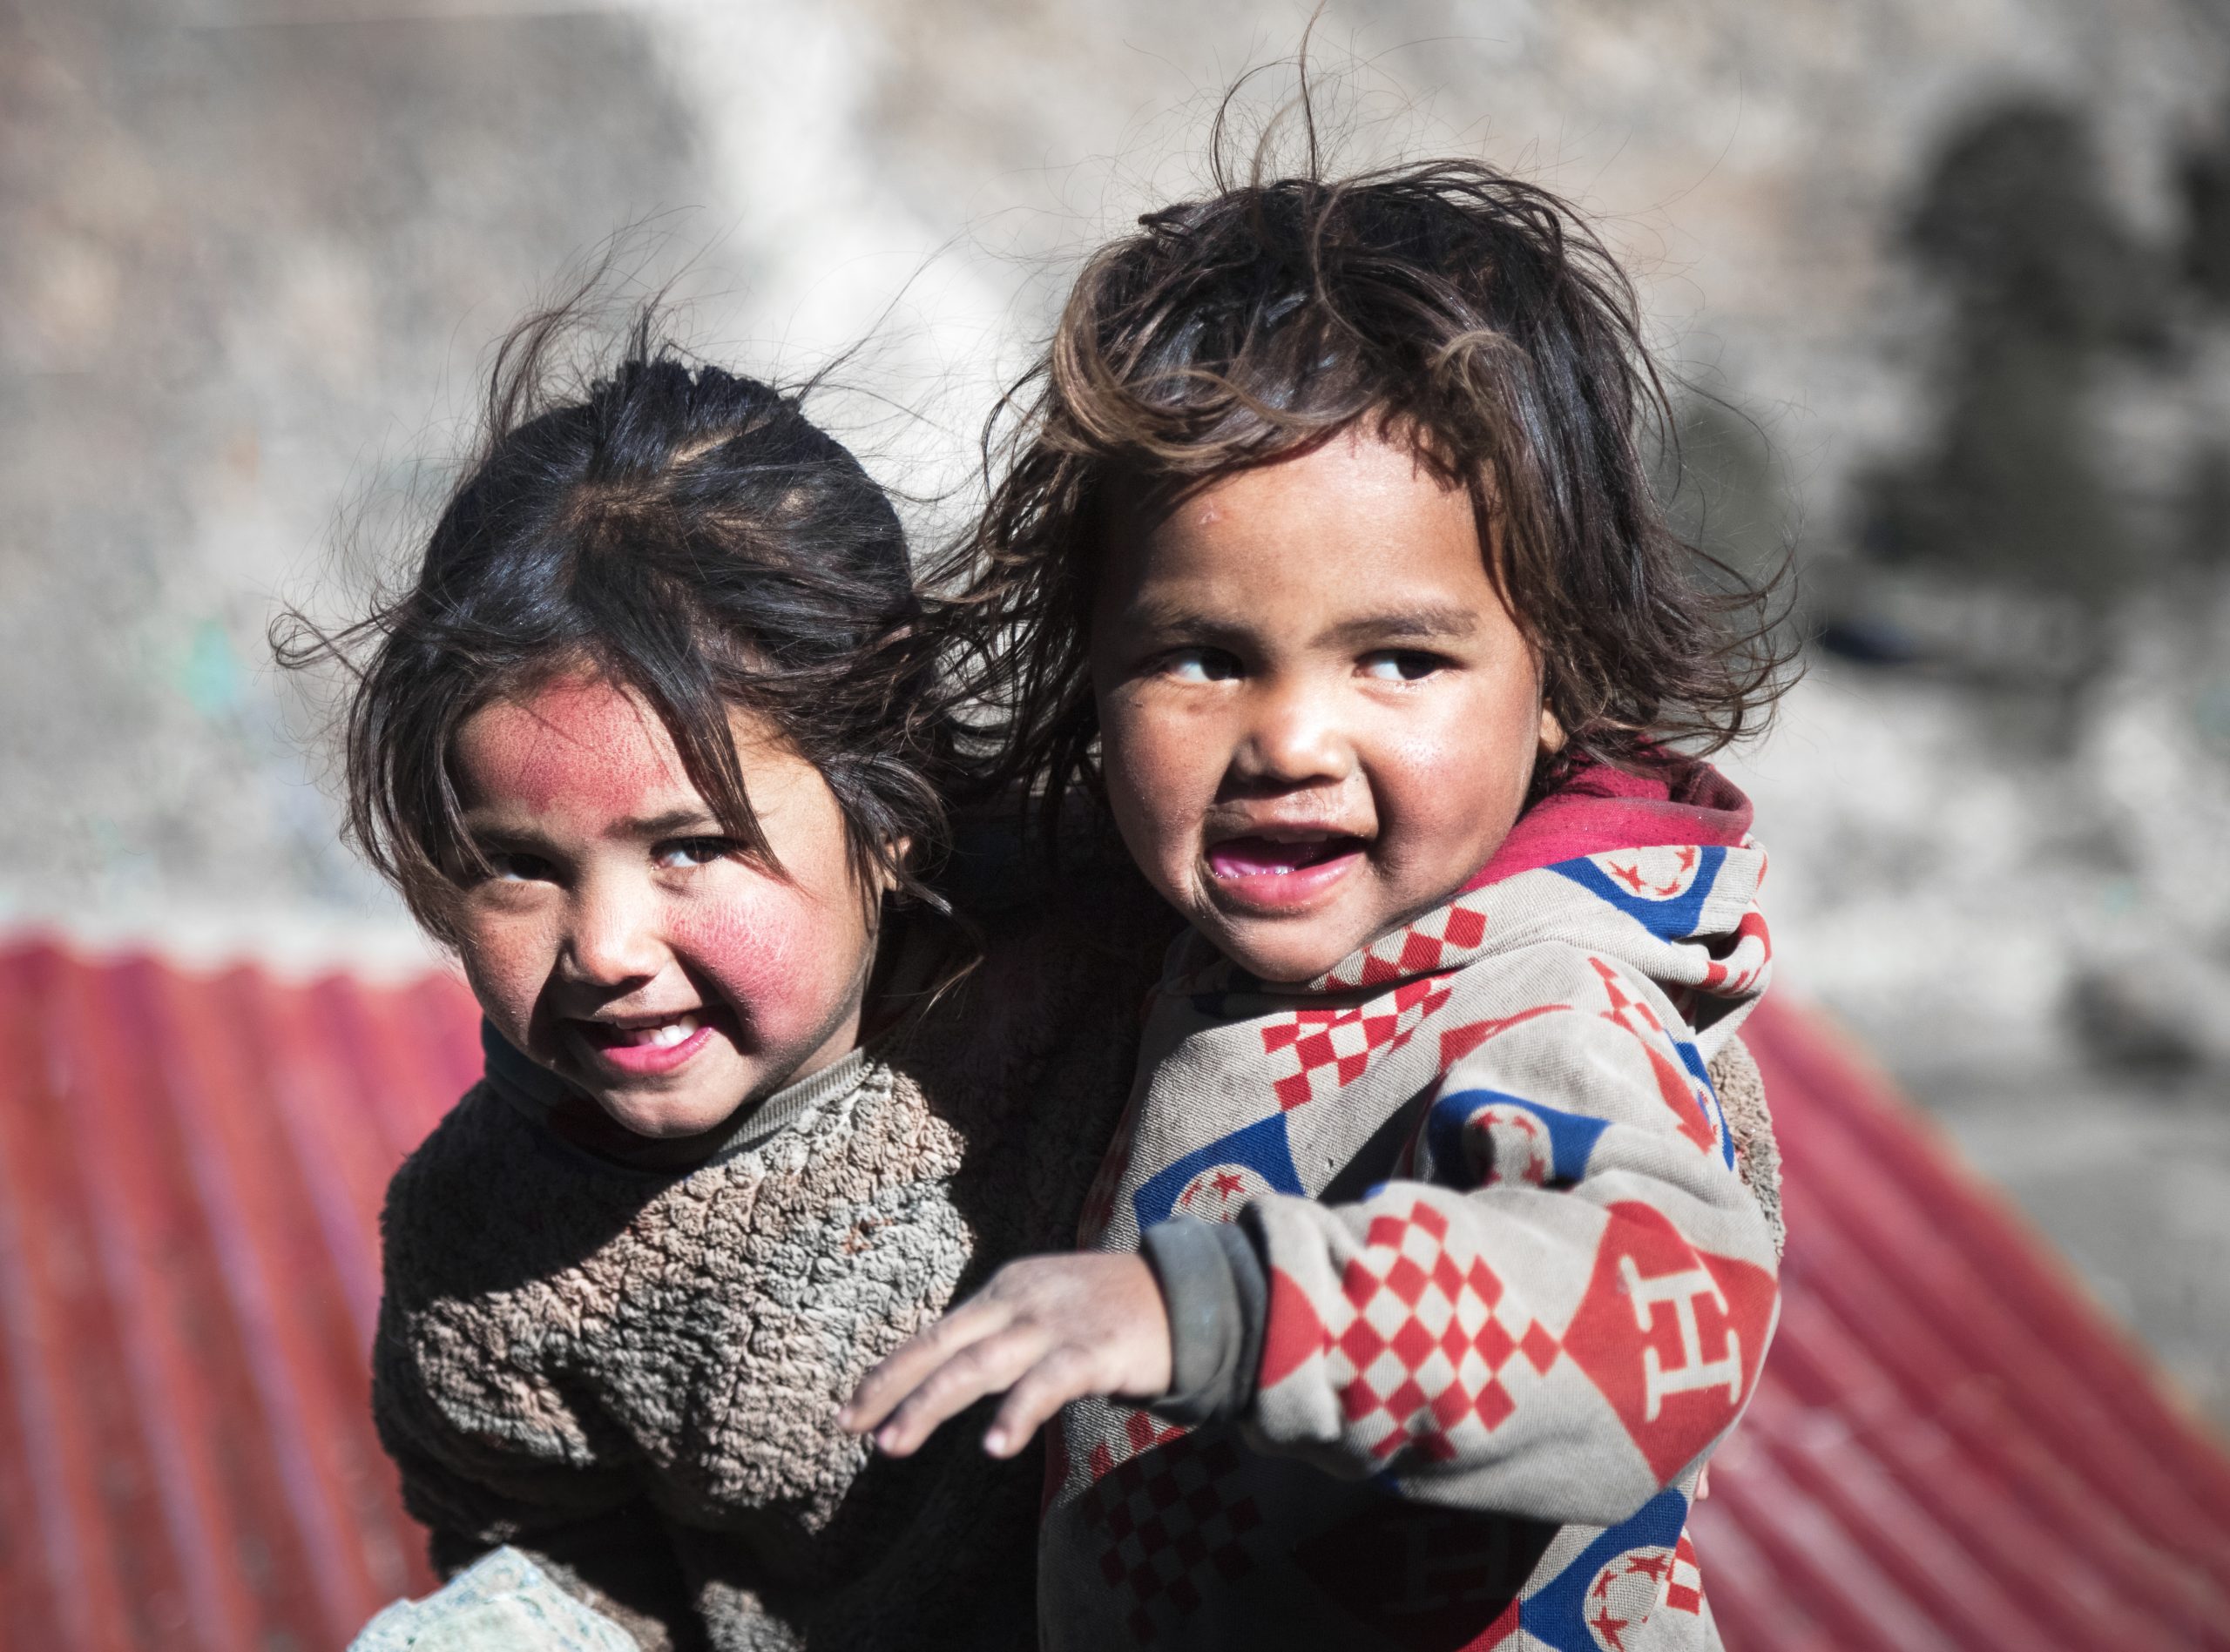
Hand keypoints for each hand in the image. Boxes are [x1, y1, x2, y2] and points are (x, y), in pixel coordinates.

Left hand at [838, 1253, 1171, 1458]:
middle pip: (943, 1346)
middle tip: (851, 1427)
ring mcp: (1057, 1323)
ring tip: (894, 1444)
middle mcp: (1022, 1301)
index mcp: (1006, 1290)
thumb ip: (1003, 1337)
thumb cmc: (1115, 1314)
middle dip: (892, 1387)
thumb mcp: (1046, 1311)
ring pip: (979, 1365)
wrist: (1194, 1296)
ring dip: (932, 1405)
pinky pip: (1047, 1384)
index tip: (850, 1410)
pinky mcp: (1095, 1349)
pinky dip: (1018, 1413)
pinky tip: (994, 1445)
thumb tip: (949, 1376)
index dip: (890, 1372)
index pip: (935, 1334)